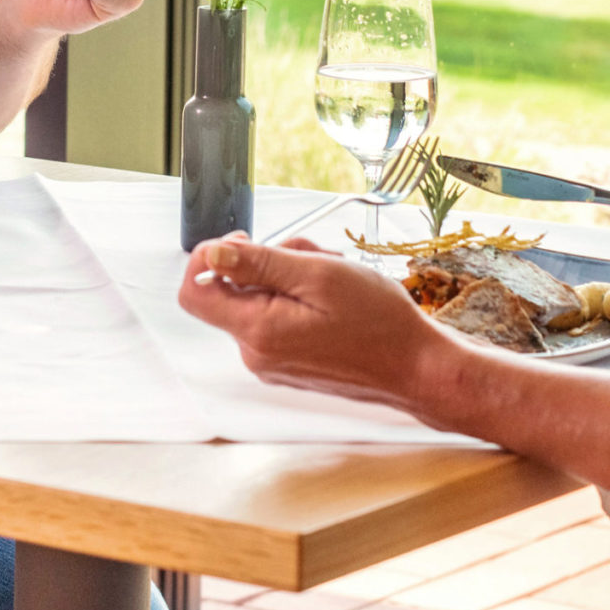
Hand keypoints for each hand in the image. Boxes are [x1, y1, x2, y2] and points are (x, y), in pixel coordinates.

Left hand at [176, 234, 458, 413]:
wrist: (416, 368)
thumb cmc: (378, 322)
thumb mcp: (317, 275)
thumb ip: (258, 264)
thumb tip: (211, 253)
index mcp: (257, 332)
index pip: (193, 292)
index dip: (209, 258)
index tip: (244, 242)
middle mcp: (256, 353)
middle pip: (232, 291)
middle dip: (267, 263)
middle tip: (311, 256)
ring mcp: (273, 361)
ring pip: (260, 300)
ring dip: (290, 278)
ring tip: (332, 279)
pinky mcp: (290, 363)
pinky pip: (279, 318)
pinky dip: (300, 299)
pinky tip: (334, 300)